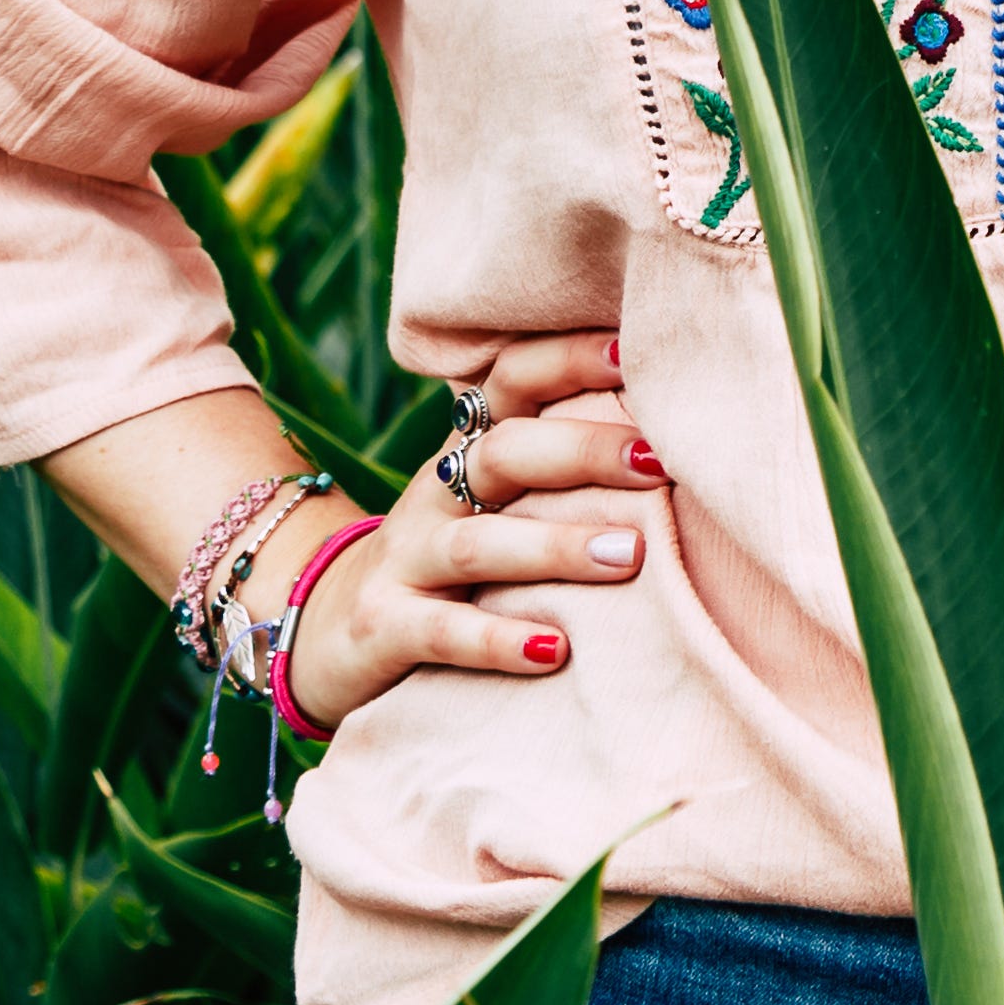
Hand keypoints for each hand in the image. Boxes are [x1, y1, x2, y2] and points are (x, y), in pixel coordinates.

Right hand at [269, 328, 666, 730]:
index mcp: (470, 451)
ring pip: (479, 543)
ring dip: (556, 547)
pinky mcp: (383, 626)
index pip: (513, 380)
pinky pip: (440, 631)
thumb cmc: (452, 563)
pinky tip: (553, 651)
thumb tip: (678, 439)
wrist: (325, 633)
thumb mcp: (495, 504)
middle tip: (660, 463)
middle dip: (584, 451)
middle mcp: (436, 493)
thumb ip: (559, 471)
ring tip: (629, 556)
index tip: (638, 353)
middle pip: (504, 451)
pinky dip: (497, 640)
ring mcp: (405, 559)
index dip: (570, 358)